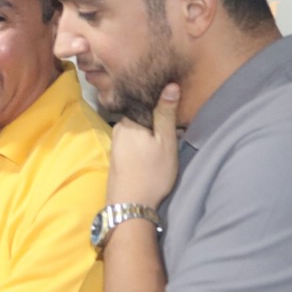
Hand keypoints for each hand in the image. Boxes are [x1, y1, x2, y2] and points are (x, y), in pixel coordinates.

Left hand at [107, 83, 181, 207]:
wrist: (130, 206)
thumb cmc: (152, 174)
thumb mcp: (165, 143)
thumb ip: (166, 114)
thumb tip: (170, 85)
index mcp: (129, 121)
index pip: (143, 100)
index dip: (159, 99)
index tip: (174, 101)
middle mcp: (118, 129)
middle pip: (140, 115)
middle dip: (156, 116)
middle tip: (175, 121)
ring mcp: (116, 143)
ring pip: (137, 128)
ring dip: (151, 130)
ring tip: (167, 135)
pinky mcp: (117, 156)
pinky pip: (133, 140)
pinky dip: (144, 140)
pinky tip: (153, 148)